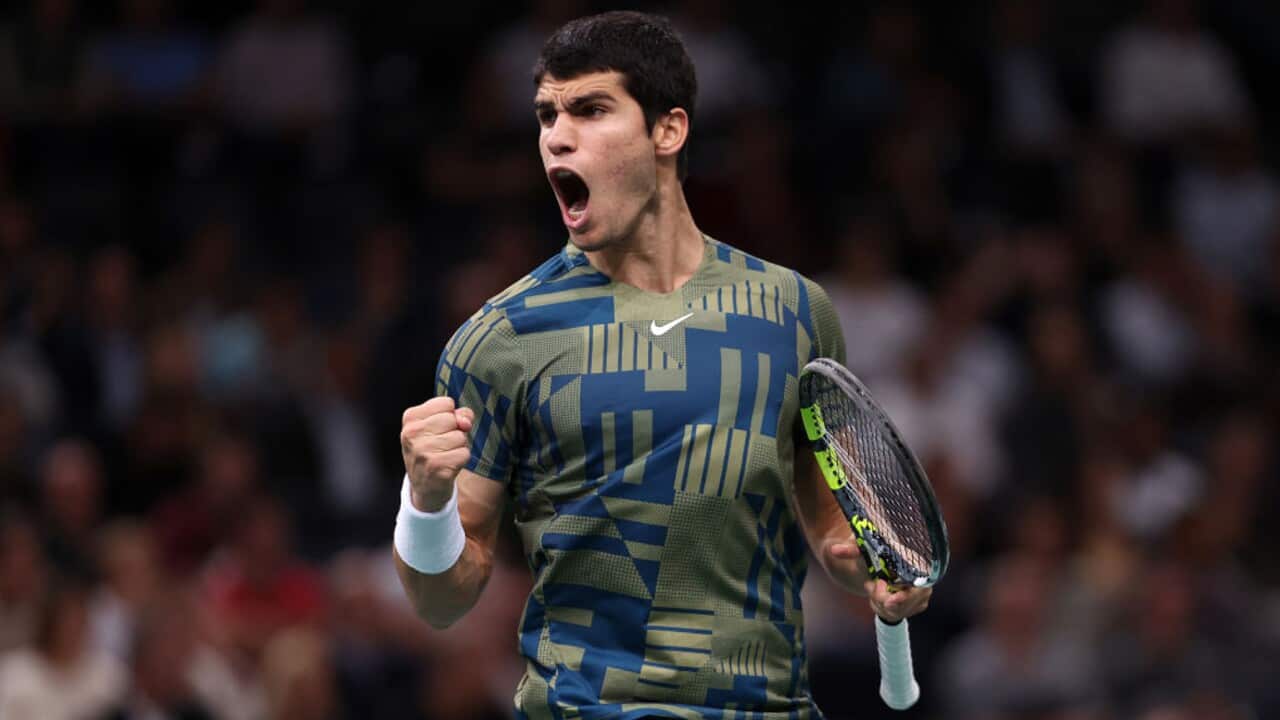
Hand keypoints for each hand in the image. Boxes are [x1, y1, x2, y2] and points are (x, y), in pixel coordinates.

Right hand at [400, 396, 474, 511]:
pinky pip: (464, 453)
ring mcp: (422, 451)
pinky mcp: (436, 467)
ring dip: (458, 447)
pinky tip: (448, 465)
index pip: (446, 403)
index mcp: (410, 418)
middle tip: (442, 445)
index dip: (450, 416)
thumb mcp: (439, 426)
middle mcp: (412, 434)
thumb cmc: (434, 450)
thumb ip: (457, 415)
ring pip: (460, 437)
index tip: (438, 429)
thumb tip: (465, 422)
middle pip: (453, 419)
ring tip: (444, 455)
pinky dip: (461, 460)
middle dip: (454, 431)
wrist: (425, 486)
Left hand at [824, 539, 931, 622]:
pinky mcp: (915, 604)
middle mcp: (924, 578)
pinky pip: (896, 614)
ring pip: (899, 611)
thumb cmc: (870, 552)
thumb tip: (834, 550)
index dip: (904, 597)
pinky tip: (877, 594)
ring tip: (872, 586)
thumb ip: (851, 550)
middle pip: (907, 603)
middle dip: (884, 600)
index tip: (888, 601)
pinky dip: (882, 607)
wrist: (872, 562)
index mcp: (917, 562)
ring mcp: (921, 593)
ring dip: (880, 603)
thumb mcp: (862, 549)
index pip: (918, 587)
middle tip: (870, 586)